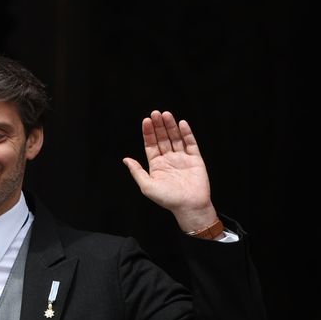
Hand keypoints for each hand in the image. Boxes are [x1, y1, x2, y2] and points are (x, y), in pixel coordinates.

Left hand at [122, 110, 217, 231]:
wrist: (189, 206)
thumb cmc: (167, 199)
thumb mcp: (147, 186)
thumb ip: (136, 171)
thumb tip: (125, 159)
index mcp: (156, 165)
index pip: (151, 145)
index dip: (148, 133)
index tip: (146, 121)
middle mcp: (168, 159)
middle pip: (162, 138)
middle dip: (159, 126)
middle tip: (155, 113)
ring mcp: (182, 158)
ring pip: (175, 138)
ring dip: (171, 126)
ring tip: (166, 114)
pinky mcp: (195, 158)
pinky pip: (190, 143)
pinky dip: (186, 133)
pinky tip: (181, 123)